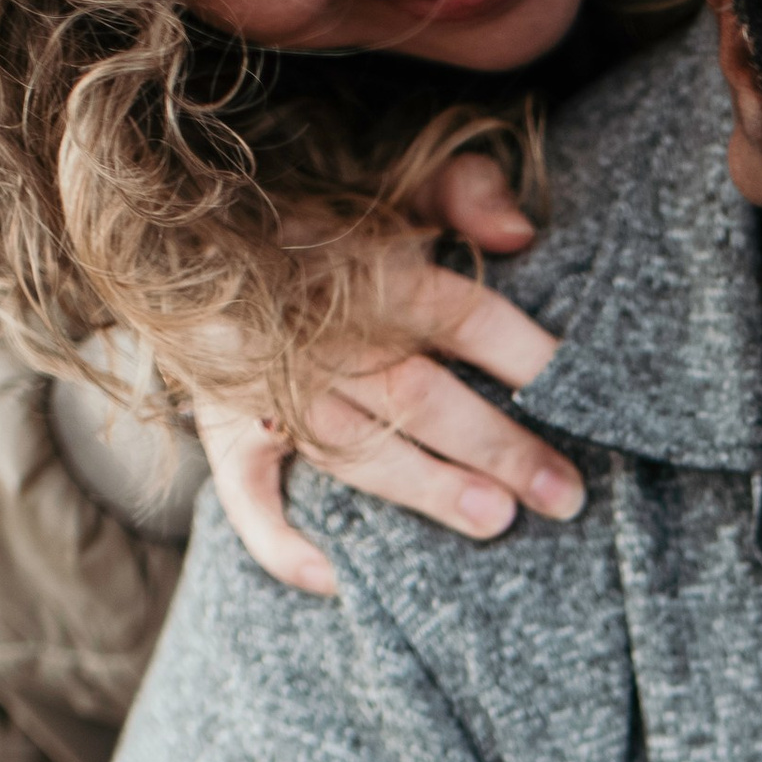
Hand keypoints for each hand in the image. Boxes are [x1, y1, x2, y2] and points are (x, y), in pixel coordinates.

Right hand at [194, 154, 582, 596]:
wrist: (180, 229)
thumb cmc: (318, 220)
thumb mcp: (393, 182)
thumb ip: (463, 190)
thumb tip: (523, 231)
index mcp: (370, 270)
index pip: (461, 314)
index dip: (525, 354)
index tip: (581, 392)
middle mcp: (323, 333)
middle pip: (419, 392)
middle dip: (496, 445)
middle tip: (564, 495)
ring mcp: (268, 385)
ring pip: (352, 445)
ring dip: (423, 486)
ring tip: (496, 521)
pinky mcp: (227, 425)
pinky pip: (244, 489)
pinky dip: (278, 538)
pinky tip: (332, 578)